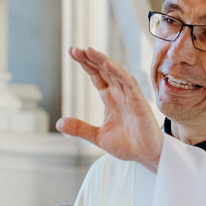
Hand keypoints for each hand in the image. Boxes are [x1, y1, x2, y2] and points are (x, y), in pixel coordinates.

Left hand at [56, 46, 162, 171]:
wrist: (147, 156)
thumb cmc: (128, 145)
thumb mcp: (98, 137)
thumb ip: (80, 128)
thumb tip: (59, 123)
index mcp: (110, 99)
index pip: (96, 76)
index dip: (86, 64)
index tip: (72, 53)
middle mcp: (119, 94)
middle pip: (103, 70)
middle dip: (89, 59)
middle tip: (74, 49)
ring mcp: (130, 96)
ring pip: (115, 72)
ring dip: (102, 60)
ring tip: (88, 50)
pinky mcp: (139, 102)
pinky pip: (128, 83)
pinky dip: (118, 73)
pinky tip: (107, 64)